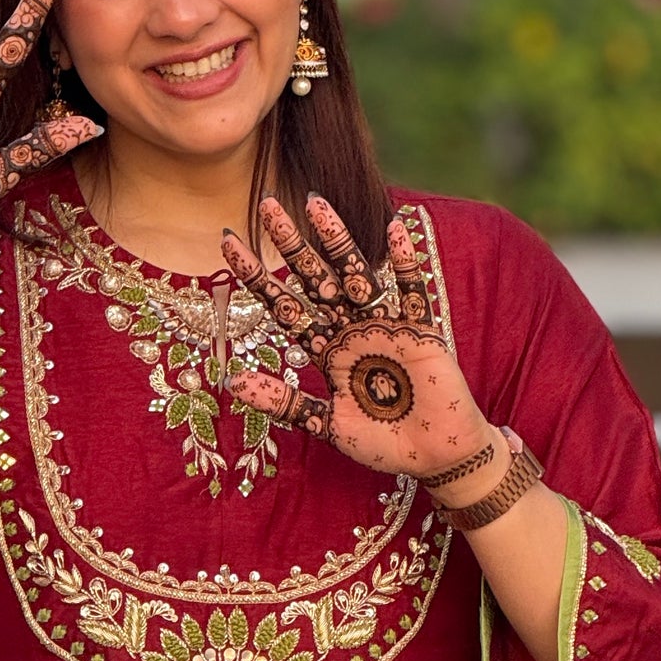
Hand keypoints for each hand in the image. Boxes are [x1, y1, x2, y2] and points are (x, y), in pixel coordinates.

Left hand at [221, 194, 495, 482]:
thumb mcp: (326, 424)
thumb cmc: (381, 441)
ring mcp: (384, 325)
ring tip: (315, 204)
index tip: (228, 243)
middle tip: (267, 205)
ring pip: (356, 274)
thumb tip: (232, 381)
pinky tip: (395, 228)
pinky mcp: (420, 331)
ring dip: (337, 240)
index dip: (257, 276)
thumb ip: (285, 402)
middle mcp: (350, 329)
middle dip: (291, 244)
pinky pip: (412, 291)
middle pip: (315, 279)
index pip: (284, 306)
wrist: (432, 456)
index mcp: (325, 348)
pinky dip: (406, 262)